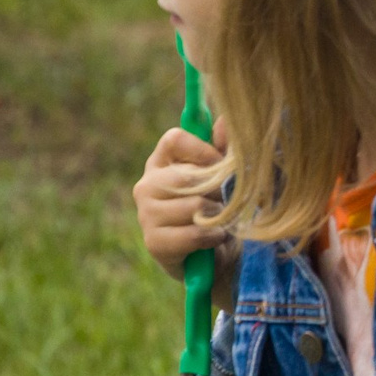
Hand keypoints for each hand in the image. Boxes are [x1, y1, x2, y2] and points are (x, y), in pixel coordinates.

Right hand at [135, 127, 226, 279]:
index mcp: (162, 161)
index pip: (175, 139)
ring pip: (194, 205)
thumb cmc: (219, 207)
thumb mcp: (225, 175)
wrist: (215, 256)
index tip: (221, 164)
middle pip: (187, 176)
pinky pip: (194, 233)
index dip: (204, 150)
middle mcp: (147, 185)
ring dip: (218, 215)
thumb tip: (229, 119)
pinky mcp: (154, 242)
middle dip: (217, 190)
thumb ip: (225, 148)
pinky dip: (214, 236)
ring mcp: (146, 214)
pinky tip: (215, 238)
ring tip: (221, 220)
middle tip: (226, 200)